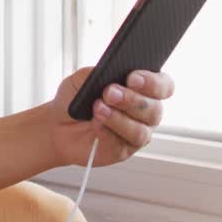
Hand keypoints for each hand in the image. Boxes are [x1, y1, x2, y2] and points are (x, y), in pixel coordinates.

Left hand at [40, 67, 175, 169]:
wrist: (58, 125)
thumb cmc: (76, 99)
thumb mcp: (81, 79)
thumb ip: (96, 72)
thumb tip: (109, 71)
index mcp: (142, 88)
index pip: (163, 85)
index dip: (153, 82)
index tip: (132, 78)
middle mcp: (146, 111)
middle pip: (155, 108)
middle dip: (131, 99)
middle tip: (109, 92)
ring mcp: (137, 132)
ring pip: (140, 130)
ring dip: (118, 118)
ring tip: (98, 108)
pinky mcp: (124, 150)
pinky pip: (122, 144)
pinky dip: (107, 132)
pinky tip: (95, 124)